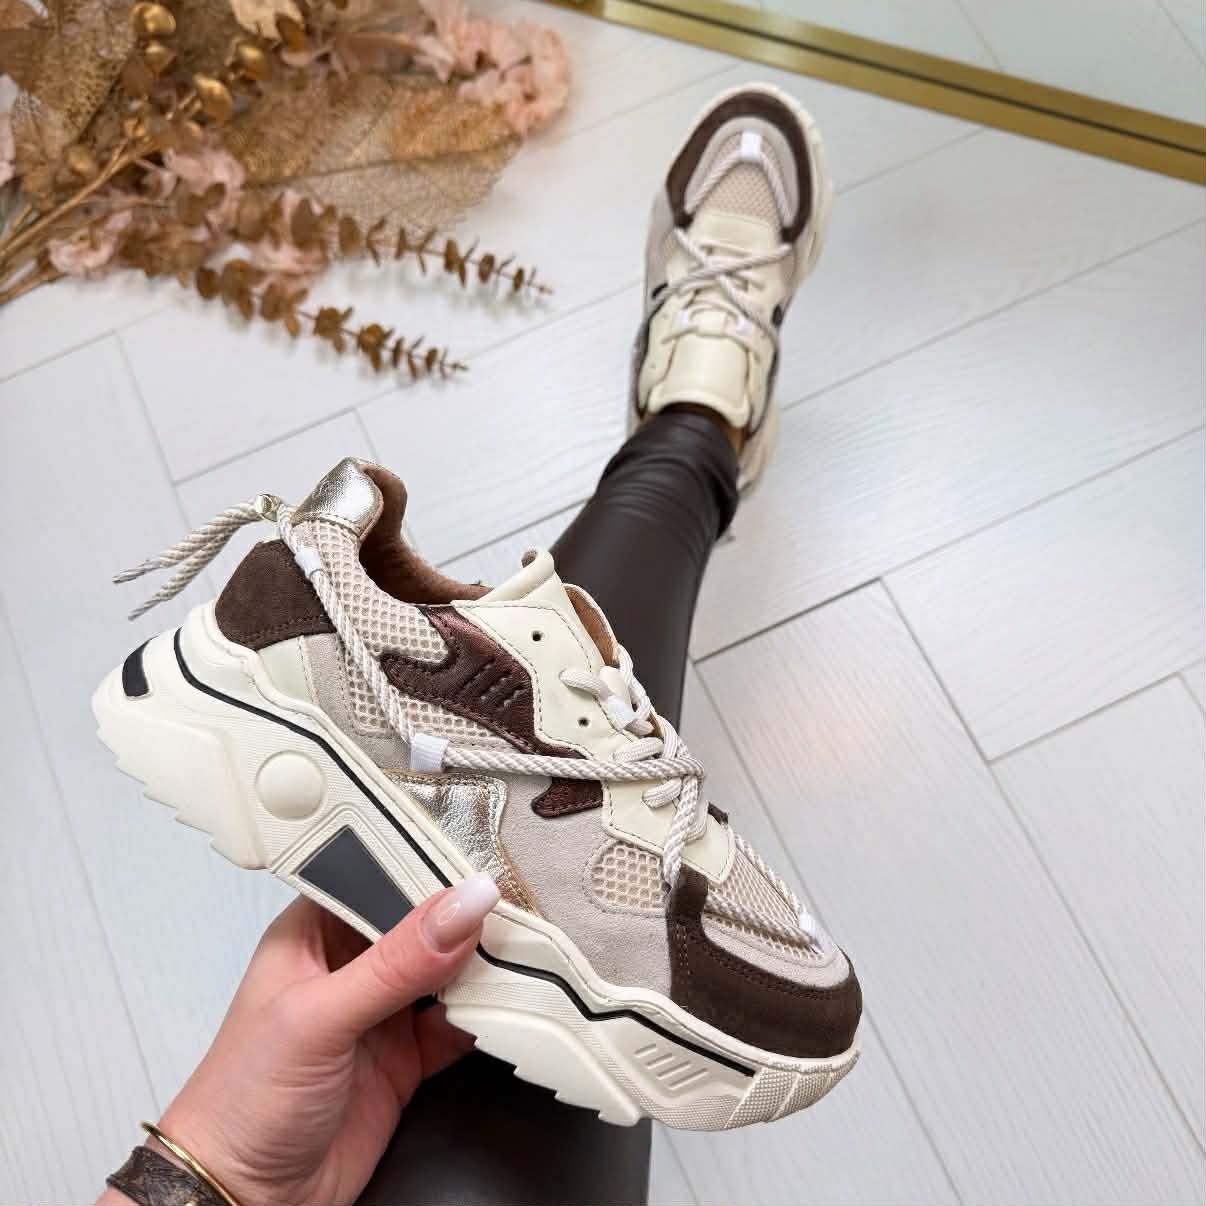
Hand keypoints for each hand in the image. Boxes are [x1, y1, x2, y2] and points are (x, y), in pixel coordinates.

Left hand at [112, 874, 498, 1205]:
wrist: (245, 1201)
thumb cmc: (244, 1099)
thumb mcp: (320, 1017)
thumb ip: (396, 961)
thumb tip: (464, 902)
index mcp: (313, 931)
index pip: (378, 877)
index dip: (426, 866)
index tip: (479, 860)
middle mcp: (349, 964)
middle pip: (420, 922)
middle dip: (464, 916)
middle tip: (514, 903)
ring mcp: (379, 1012)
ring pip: (445, 970)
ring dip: (479, 964)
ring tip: (523, 947)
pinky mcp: (405, 1058)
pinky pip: (456, 1023)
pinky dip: (484, 1015)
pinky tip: (507, 1003)